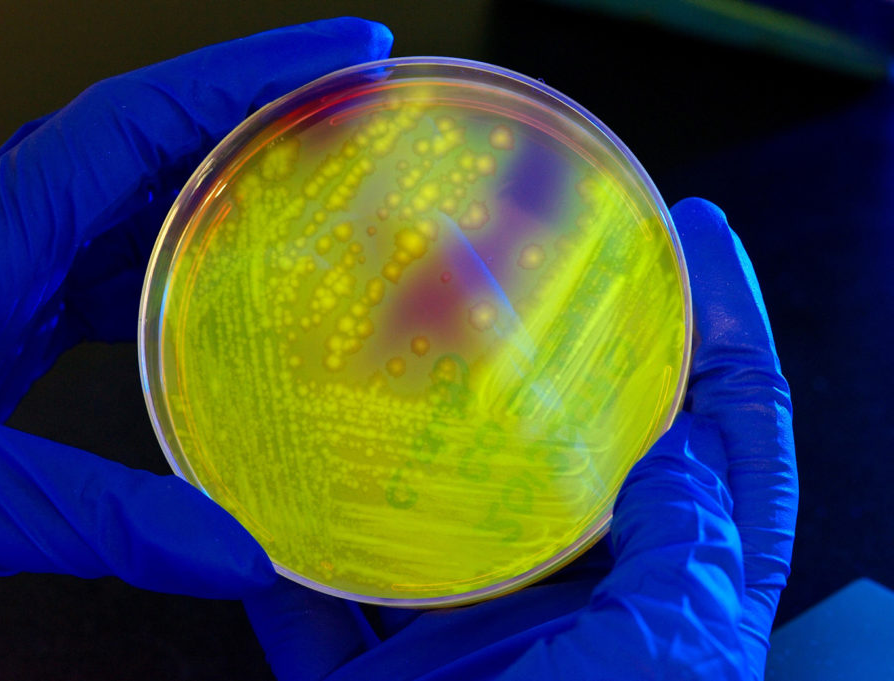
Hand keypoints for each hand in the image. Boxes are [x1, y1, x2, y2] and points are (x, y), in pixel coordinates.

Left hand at [0, 18, 393, 601]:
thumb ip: (89, 517)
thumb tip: (234, 550)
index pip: (132, 123)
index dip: (242, 79)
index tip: (338, 56)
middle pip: (139, 143)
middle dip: (247, 113)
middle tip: (345, 111)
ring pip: (121, 204)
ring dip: (211, 190)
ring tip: (301, 194)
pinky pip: (95, 272)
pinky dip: (166, 272)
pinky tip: (211, 302)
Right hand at [243, 198, 797, 679]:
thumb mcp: (674, 661)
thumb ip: (689, 546)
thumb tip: (677, 436)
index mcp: (673, 597)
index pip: (728, 435)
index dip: (724, 327)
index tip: (697, 230)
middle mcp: (576, 602)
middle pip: (571, 447)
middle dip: (553, 352)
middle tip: (523, 258)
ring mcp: (472, 638)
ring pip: (435, 509)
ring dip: (399, 437)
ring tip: (374, 344)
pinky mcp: (377, 678)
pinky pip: (317, 598)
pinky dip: (278, 552)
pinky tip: (248, 488)